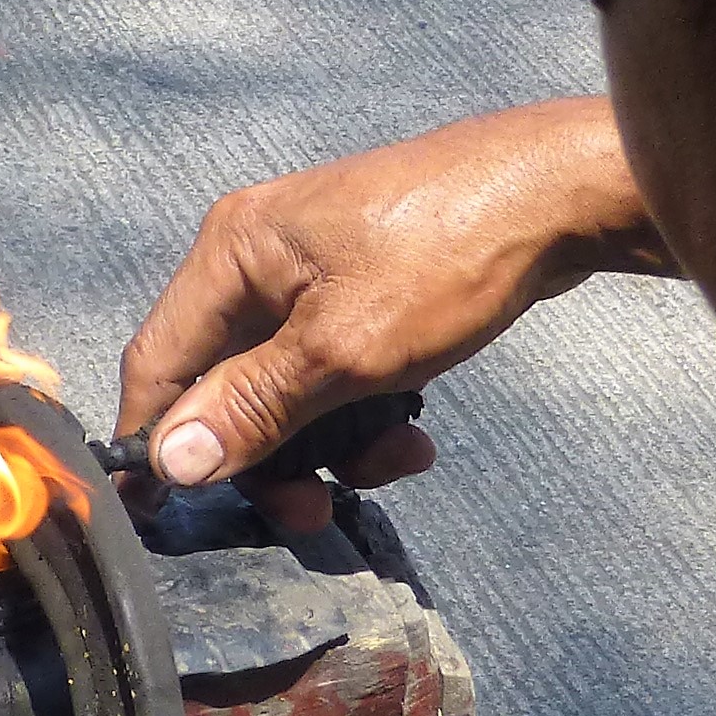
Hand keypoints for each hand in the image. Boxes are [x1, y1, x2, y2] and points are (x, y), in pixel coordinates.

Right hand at [118, 97, 665, 530]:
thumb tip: (168, 462)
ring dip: (330, 440)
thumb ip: (251, 408)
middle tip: (312, 513)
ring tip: (395, 460)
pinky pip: (334, 367)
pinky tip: (414, 434)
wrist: (561, 196)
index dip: (155, 443)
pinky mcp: (362, 287)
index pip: (158, 363)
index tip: (166, 519)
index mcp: (232, 254)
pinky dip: (363, 408)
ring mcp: (312, 271)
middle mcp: (257, 257)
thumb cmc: (445, 260)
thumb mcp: (343, 351)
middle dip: (269, 455)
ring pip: (287, 385)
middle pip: (224, 383)